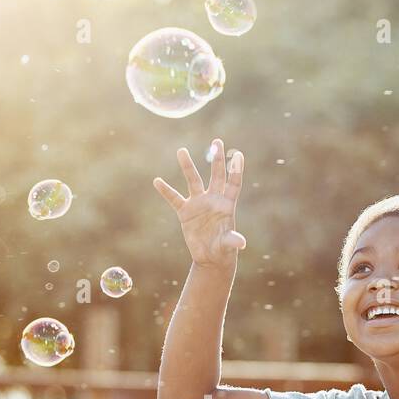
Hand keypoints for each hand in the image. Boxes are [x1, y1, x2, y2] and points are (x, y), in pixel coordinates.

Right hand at [153, 138, 246, 268]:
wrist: (210, 257)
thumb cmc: (223, 250)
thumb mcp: (227, 245)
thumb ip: (232, 240)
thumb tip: (241, 243)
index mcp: (227, 205)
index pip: (233, 183)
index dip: (236, 170)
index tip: (238, 155)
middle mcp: (213, 199)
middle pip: (216, 175)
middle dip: (217, 159)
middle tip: (217, 141)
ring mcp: (199, 204)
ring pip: (193, 180)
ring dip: (188, 166)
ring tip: (182, 151)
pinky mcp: (186, 212)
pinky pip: (174, 198)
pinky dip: (166, 191)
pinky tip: (157, 181)